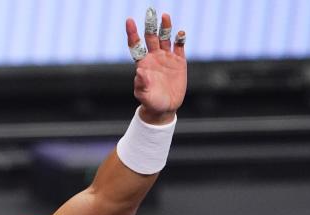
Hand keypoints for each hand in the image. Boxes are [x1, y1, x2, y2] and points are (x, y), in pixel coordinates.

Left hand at [125, 8, 186, 123]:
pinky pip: (179, 47)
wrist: (164, 108)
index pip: (136, 44)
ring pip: (165, 38)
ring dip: (165, 27)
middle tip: (150, 11)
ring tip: (165, 16)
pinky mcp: (179, 61)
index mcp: (143, 63)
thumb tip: (140, 71)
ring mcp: (166, 58)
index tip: (129, 21)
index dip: (132, 33)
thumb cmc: (151, 102)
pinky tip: (181, 33)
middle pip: (150, 37)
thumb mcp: (144, 96)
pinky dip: (180, 39)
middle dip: (150, 25)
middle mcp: (154, 57)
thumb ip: (142, 85)